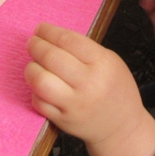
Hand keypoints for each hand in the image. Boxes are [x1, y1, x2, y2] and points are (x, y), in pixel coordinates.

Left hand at [25, 23, 154, 155]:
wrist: (123, 127)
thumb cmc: (114, 88)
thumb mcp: (109, 61)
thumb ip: (83, 48)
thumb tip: (51, 36)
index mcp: (102, 64)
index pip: (68, 40)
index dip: (49, 31)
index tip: (40, 28)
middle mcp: (88, 84)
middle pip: (51, 58)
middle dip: (36, 45)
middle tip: (32, 42)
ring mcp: (75, 105)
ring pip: (41, 81)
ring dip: (31, 68)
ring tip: (32, 63)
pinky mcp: (64, 121)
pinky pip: (39, 102)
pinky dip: (34, 90)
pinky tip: (39, 84)